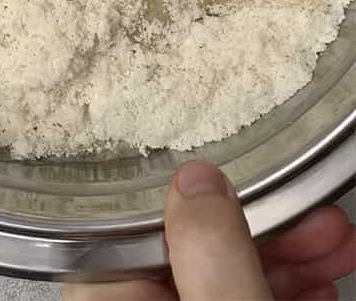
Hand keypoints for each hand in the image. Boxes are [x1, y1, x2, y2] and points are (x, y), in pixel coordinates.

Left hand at [63, 161, 355, 300]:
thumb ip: (209, 252)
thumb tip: (195, 177)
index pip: (132, 230)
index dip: (194, 202)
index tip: (242, 179)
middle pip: (191, 253)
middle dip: (262, 225)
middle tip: (315, 209)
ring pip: (226, 279)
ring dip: (287, 255)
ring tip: (336, 237)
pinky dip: (283, 292)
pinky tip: (319, 282)